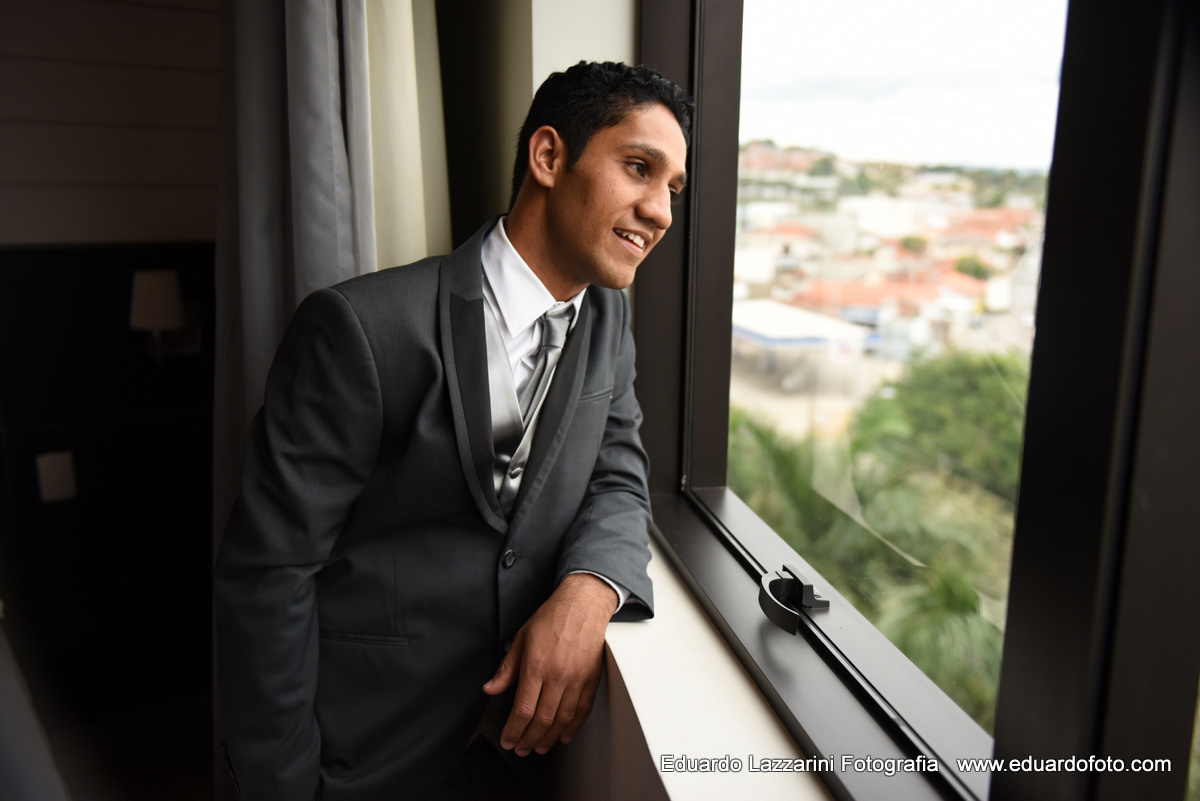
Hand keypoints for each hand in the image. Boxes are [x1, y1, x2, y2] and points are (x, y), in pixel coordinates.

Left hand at [482, 573, 618, 755]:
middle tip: (520, 748)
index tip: (508, 740)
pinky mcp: (591, 679)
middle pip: (542, 720)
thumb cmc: (552, 618)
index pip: (523, 710)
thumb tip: (490, 689)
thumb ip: (506, 669)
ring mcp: (577, 679)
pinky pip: (582, 710)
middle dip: (528, 740)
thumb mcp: (521, 639)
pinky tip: (564, 736)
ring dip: (549, 739)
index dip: (513, 731)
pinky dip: (573, 727)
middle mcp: (558, 675)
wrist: (582, 604)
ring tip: (539, 747)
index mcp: (536, 666)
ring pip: (562, 720)